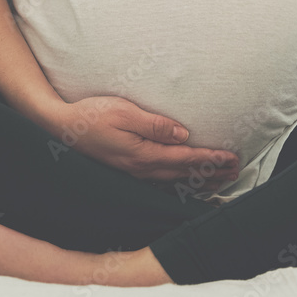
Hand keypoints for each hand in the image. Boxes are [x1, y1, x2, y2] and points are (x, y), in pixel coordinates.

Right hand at [46, 96, 240, 190]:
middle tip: (236, 170)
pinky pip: (160, 182)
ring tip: (221, 179)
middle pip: (184, 173)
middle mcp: (140, 168)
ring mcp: (133, 172)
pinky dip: (180, 184)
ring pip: (174, 181)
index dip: (210, 159)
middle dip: (212, 172)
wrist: (60, 128)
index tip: (231, 158)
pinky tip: (186, 184)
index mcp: (143, 154)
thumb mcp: (124, 112)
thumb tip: (182, 135)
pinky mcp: (126, 171)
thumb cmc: (91, 114)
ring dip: (200, 180)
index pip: (185, 159)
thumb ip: (154, 124)